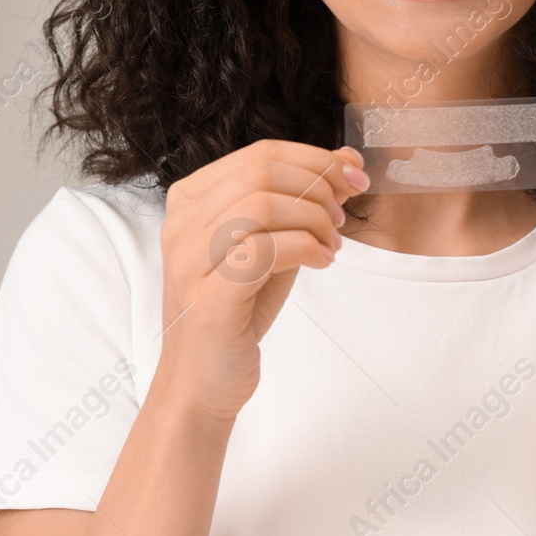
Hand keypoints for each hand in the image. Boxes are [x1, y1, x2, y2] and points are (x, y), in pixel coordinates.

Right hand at [157, 140, 368, 418]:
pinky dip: (305, 248)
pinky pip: (263, 249)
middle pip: (261, 172)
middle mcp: (181, 224)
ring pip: (261, 204)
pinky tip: (322, 263)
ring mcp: (189, 260)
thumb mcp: (271, 244)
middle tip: (342, 216)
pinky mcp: (208, 297)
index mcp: (190, 201)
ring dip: (313, 218)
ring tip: (332, 243)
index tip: (354, 177)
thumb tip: (347, 162)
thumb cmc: (237, 310)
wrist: (203, 382)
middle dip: (318, 185)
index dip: (316, 158)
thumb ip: (300, 204)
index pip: (260, 154)